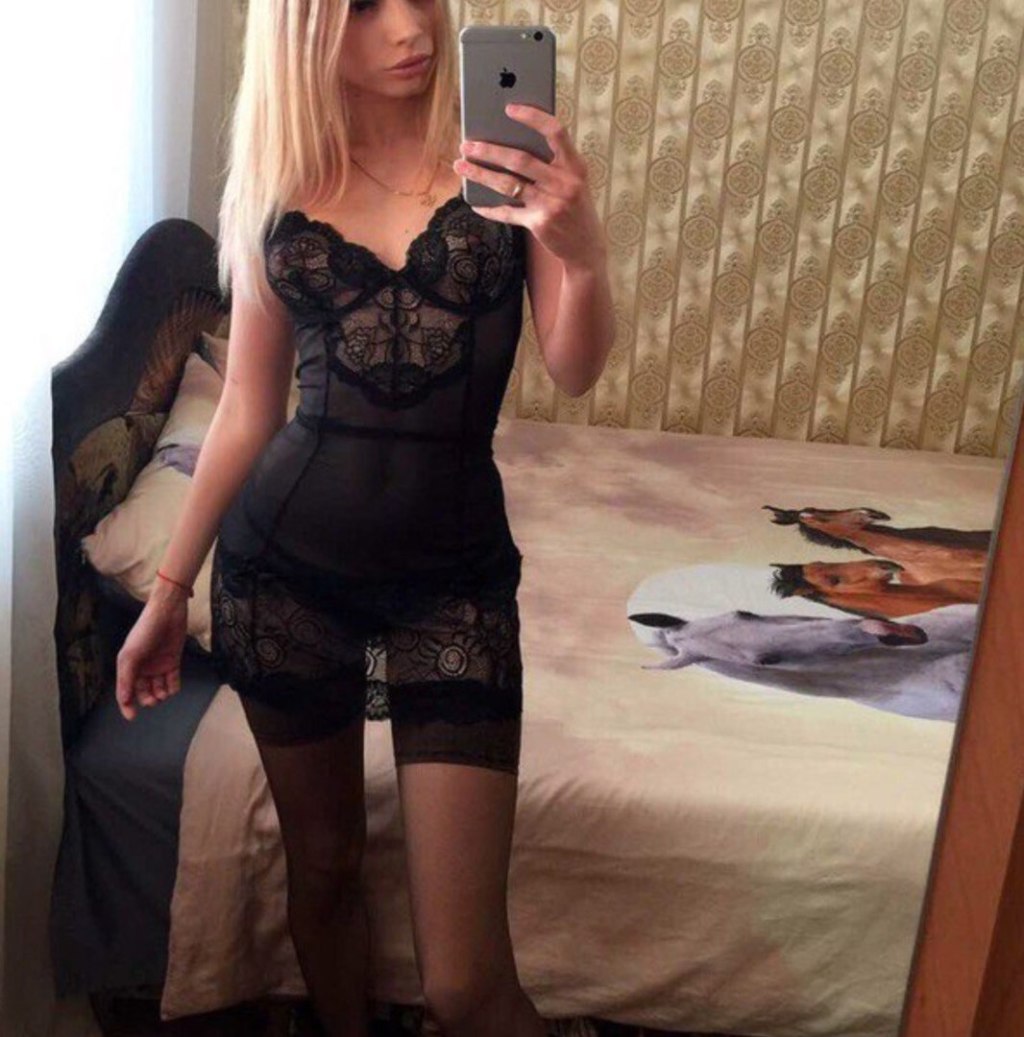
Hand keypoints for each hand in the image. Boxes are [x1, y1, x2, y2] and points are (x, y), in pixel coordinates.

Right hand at [115, 586, 189, 720]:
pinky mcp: (173, 661)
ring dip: (161, 695)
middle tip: (153, 701)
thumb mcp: (130, 656)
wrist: (167, 613)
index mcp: (128, 666)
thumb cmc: (145, 631)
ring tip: (163, 694)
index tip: (132, 717)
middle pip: (143, 692)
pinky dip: (172, 688)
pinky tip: (171, 688)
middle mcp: (143, 667)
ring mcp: (158, 665)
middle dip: (148, 700)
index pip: (126, 691)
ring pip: (158, 689)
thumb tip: (124, 700)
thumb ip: (126, 678)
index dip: (127, 705)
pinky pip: (172, 681)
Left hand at [453, 103, 604, 269]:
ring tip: (461, 166)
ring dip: (481, 174)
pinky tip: (475, 203)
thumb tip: (511, 143)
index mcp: (575, 166)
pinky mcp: (539, 223)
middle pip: (520, 160)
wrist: (587, 247)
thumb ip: (553, 163)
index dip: (533, 117)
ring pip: (508, 184)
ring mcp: (551, 204)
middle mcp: (565, 183)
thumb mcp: (574, 181)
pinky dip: (490, 209)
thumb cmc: (575, 207)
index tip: (509, 108)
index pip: (556, 132)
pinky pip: (508, 213)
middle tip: (466, 144)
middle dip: (489, 150)